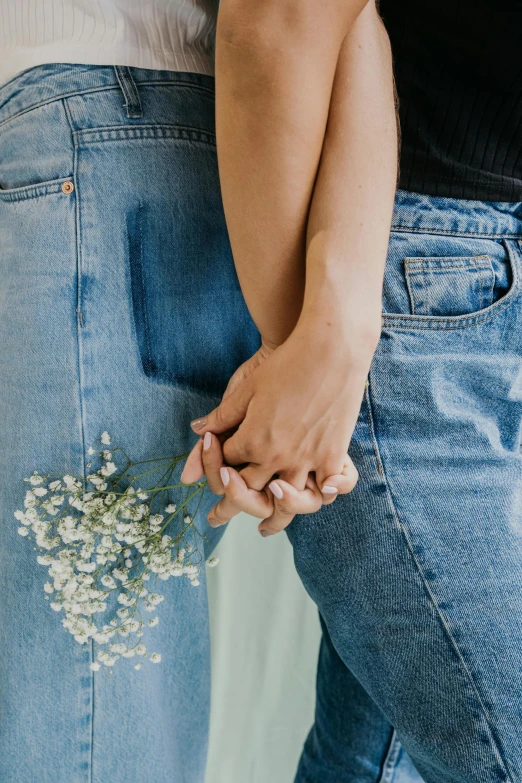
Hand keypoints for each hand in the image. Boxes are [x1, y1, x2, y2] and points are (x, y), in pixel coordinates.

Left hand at [183, 315, 374, 514]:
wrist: (330, 350)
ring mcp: (305, 460)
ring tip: (263, 530)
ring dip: (271, 516)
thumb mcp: (247, 389)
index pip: (227, 462)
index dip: (217, 462)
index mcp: (251, 440)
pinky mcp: (331, 456)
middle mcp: (276, 457)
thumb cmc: (285, 365)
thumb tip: (196, 431)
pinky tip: (311, 502)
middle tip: (214, 517)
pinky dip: (317, 498)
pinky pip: (323, 490)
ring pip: (284, 502)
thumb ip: (222, 416)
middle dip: (230, 502)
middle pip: (249, 490)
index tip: (215, 463)